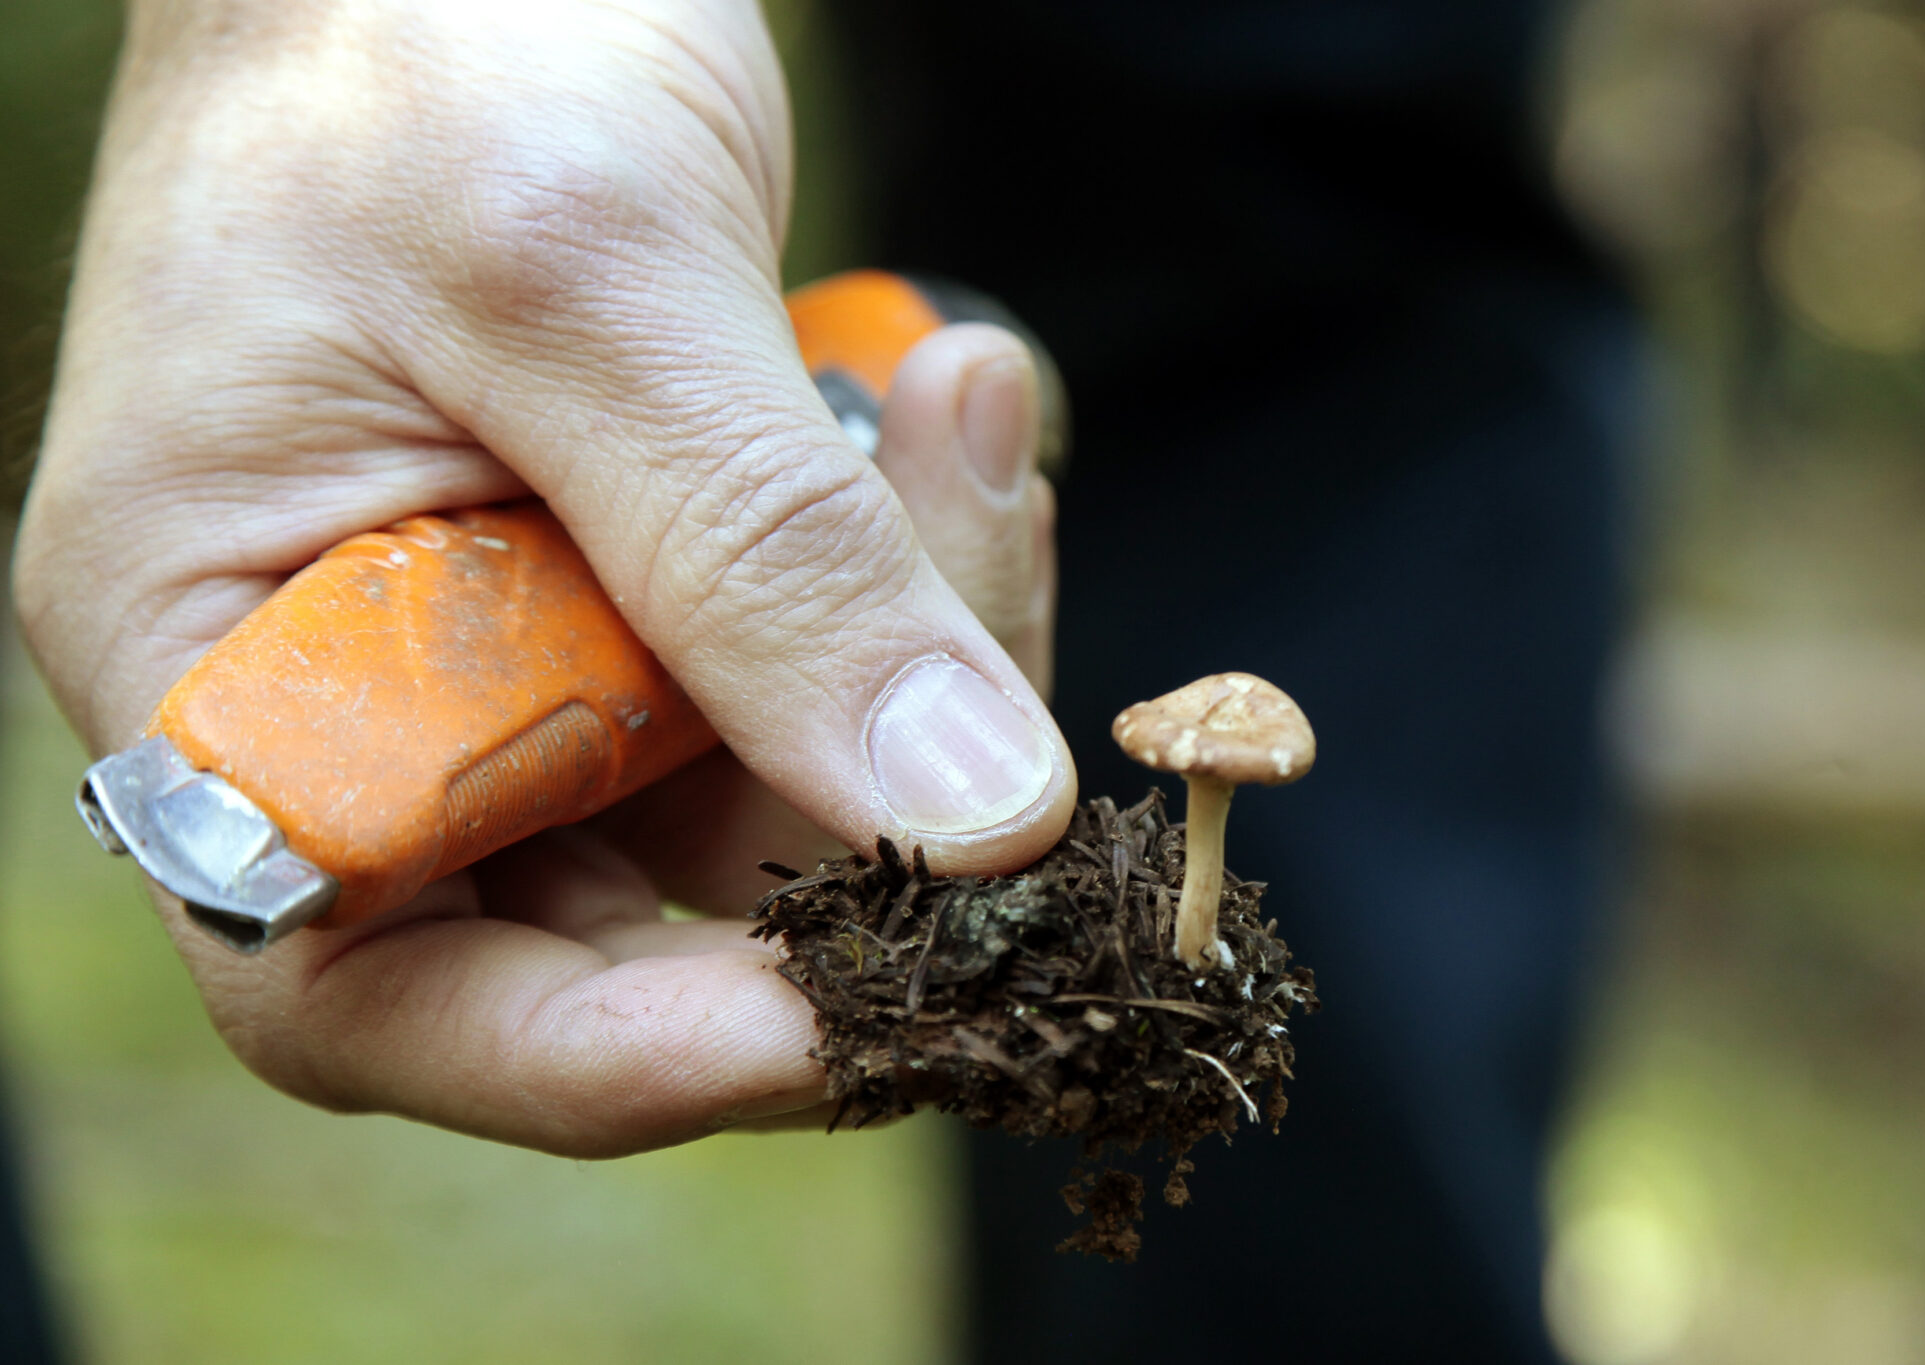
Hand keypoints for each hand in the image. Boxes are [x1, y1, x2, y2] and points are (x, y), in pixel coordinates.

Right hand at [13, 0, 1072, 1154]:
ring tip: (964, 419)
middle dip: (852, 842)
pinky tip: (957, 404)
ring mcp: (530, 647)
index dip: (608, 1057)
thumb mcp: (577, 267)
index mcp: (221, 657)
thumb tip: (973, 816)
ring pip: (770, 808)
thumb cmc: (420, 35)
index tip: (847, 1026)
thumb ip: (761, 554)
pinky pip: (826, 679)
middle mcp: (370, 698)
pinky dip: (927, 583)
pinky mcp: (658, 588)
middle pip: (622, 930)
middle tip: (1008, 700)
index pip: (365, 990)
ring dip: (926, 668)